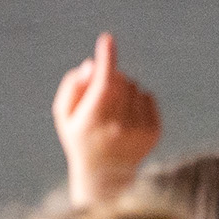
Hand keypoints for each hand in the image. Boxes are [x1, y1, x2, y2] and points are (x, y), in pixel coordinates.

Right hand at [51, 32, 161, 205]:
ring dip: (123, 90)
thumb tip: (94, 66)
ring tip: (113, 114)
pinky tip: (127, 120)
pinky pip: (148, 97)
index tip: (107, 39)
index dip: (106, 59)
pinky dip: (137, 101)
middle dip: (110, 78)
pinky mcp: (154, 133)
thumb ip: (73, 87)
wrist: (104, 179)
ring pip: (134, 86)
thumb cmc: (80, 139)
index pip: (103, 84)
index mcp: (92, 121)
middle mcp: (118, 126)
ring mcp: (138, 130)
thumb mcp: (65, 116)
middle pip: (119, 79)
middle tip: (100, 95)